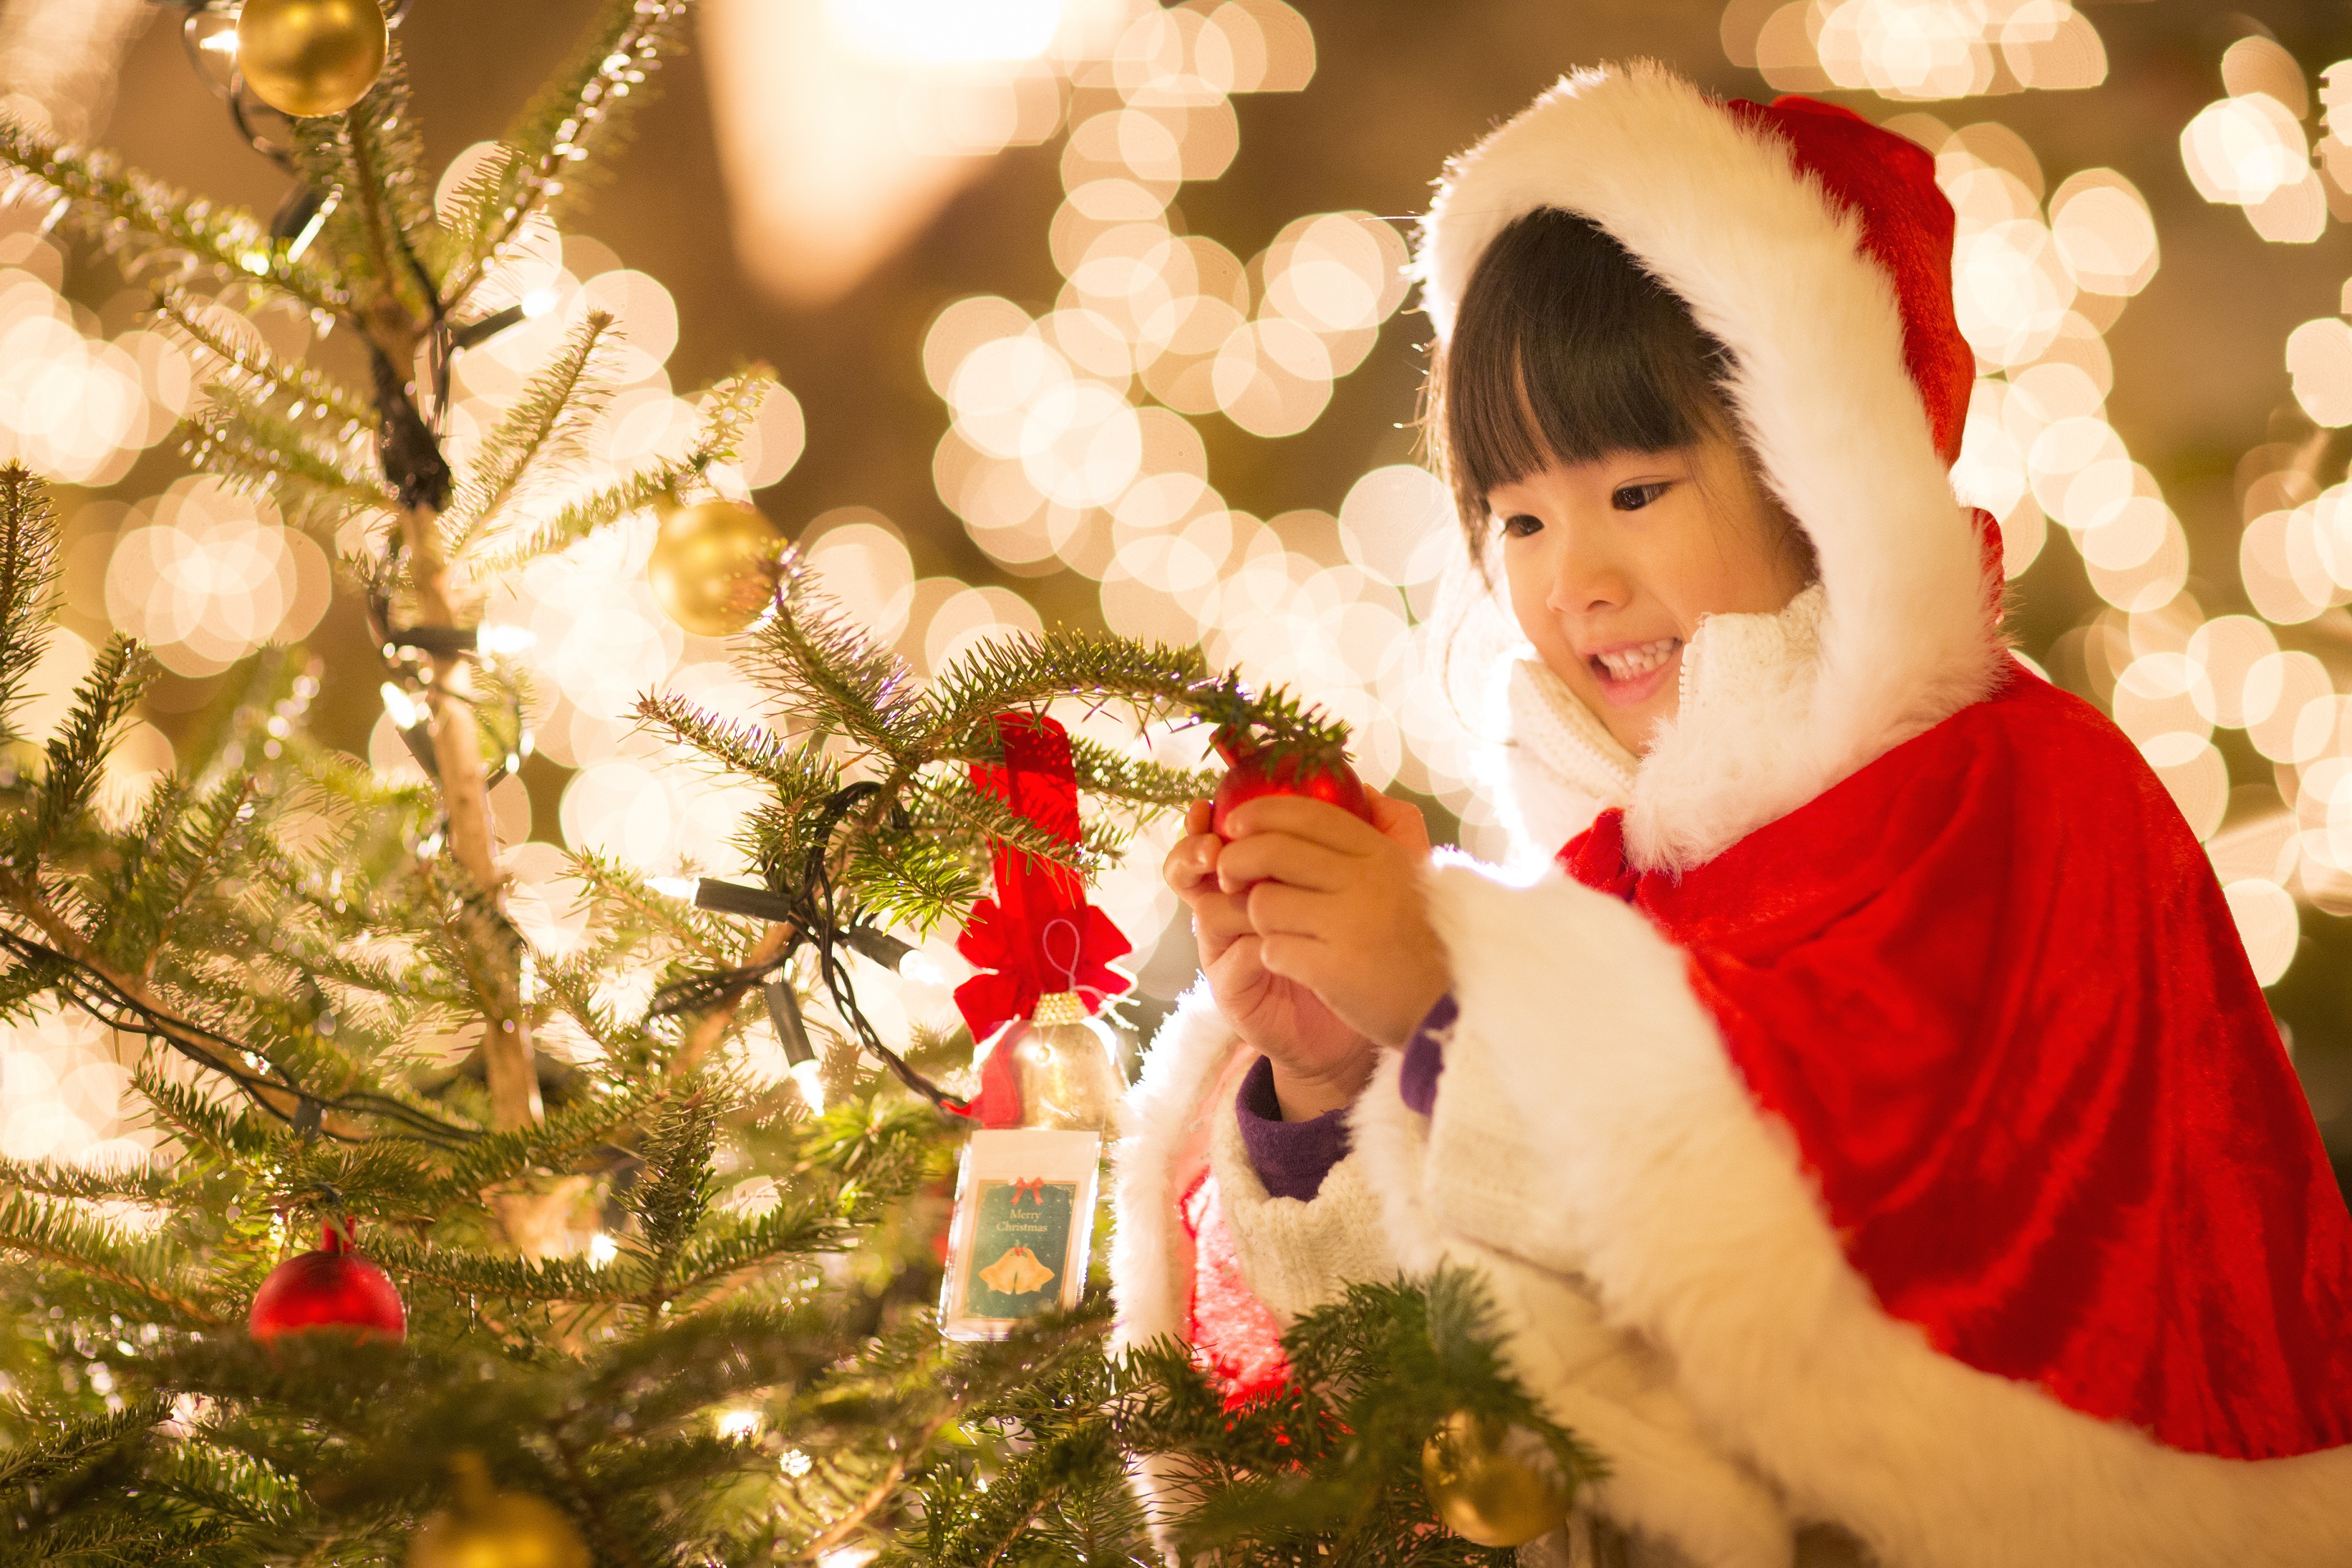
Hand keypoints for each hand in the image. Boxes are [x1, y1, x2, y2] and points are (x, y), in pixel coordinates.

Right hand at [1162, 800, 1374, 1119]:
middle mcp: (1231, 908)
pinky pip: (1231, 961)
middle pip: (1187, 870)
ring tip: (1239, 888)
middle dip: (1192, 850)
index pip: (1214, 837)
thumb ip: (1369, 833)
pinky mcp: (1233, 990)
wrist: (1361, 1014)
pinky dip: (1250, 945)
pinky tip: (1270, 939)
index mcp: (1253, 876)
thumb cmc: (1354, 944)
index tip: (1210, 804)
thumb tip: (1363, 786)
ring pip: (1207, 912)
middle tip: (1212, 844)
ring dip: (1224, 898)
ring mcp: (1227, 950)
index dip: (1205, 821)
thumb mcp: (1367, 883)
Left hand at [1215, 788, 1448, 1051]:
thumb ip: (1389, 829)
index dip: (1262, 812)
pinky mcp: (1333, 969)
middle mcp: (1365, 882)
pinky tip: (1295, 963)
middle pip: (1272, 852)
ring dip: (1259, 918)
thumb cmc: (1424, 938)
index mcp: (1381, 854)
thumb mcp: (1414, 873)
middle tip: (1227, 876)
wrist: (1451, 1008)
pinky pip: (1273, 950)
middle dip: (1236, 860)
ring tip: (1278, 929)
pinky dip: (1275, 957)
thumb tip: (1364, 790)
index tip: (1235, 822)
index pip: (1308, 815)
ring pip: (1264, 903)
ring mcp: (1349, 926)